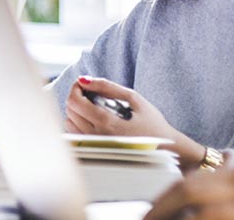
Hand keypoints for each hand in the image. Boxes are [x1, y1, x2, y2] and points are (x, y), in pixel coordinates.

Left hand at [65, 76, 205, 168]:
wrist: (164, 151)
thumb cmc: (152, 123)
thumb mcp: (134, 98)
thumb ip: (107, 86)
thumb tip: (83, 79)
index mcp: (106, 123)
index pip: (74, 102)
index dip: (75, 88)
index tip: (83, 84)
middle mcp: (97, 138)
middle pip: (69, 112)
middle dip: (76, 97)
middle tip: (89, 93)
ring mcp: (94, 147)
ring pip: (69, 124)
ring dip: (75, 111)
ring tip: (91, 106)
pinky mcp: (95, 153)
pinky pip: (74, 136)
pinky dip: (77, 124)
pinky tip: (90, 120)